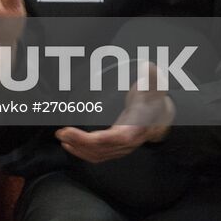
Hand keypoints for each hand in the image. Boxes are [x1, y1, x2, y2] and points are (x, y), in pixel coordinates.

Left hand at [55, 62, 174, 162]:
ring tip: (62, 137)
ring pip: (98, 154)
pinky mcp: (113, 148)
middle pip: (104, 147)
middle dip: (82, 142)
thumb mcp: (154, 87)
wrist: (158, 115)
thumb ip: (151, 78)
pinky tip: (70, 146)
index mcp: (137, 127)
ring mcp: (120, 147)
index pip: (121, 138)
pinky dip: (82, 153)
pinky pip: (97, 155)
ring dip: (78, 148)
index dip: (105, 139)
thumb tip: (149, 66)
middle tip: (63, 133)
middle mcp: (128, 141)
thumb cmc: (153, 101)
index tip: (90, 137)